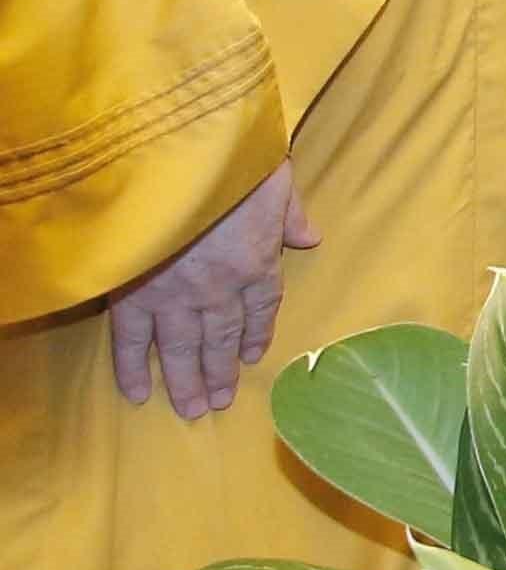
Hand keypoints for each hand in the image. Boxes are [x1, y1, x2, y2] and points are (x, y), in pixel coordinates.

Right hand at [108, 165, 315, 417]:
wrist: (178, 161)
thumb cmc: (232, 160)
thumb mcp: (276, 178)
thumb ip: (291, 213)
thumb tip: (310, 238)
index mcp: (256, 261)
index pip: (260, 307)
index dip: (256, 334)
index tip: (253, 358)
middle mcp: (218, 288)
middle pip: (220, 338)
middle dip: (219, 372)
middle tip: (218, 405)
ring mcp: (173, 295)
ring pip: (181, 348)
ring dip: (186, 382)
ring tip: (192, 410)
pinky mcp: (132, 295)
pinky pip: (130, 341)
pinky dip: (131, 369)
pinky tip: (137, 394)